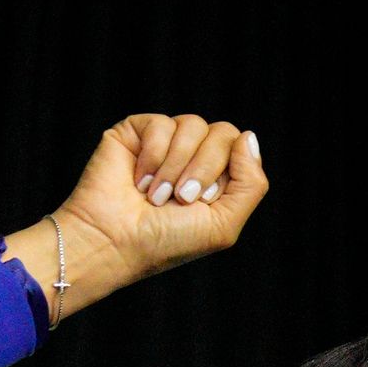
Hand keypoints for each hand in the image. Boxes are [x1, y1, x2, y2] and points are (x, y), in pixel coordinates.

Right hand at [2, 113, 268, 319]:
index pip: (241, 147)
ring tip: (154, 195)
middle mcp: (193, 156)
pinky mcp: (136, 132)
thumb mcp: (224, 223)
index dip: (224, 172)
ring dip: (175, 166)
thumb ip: (251, 183)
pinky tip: (137, 181)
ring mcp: (165, 142)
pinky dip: (152, 156)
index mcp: (216, 176)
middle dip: (203, 168)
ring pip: (193, 124)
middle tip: (179, 198)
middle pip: (222, 132)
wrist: (115, 242)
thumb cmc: (166, 241)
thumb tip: (248, 136)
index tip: (201, 202)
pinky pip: (161, 124)